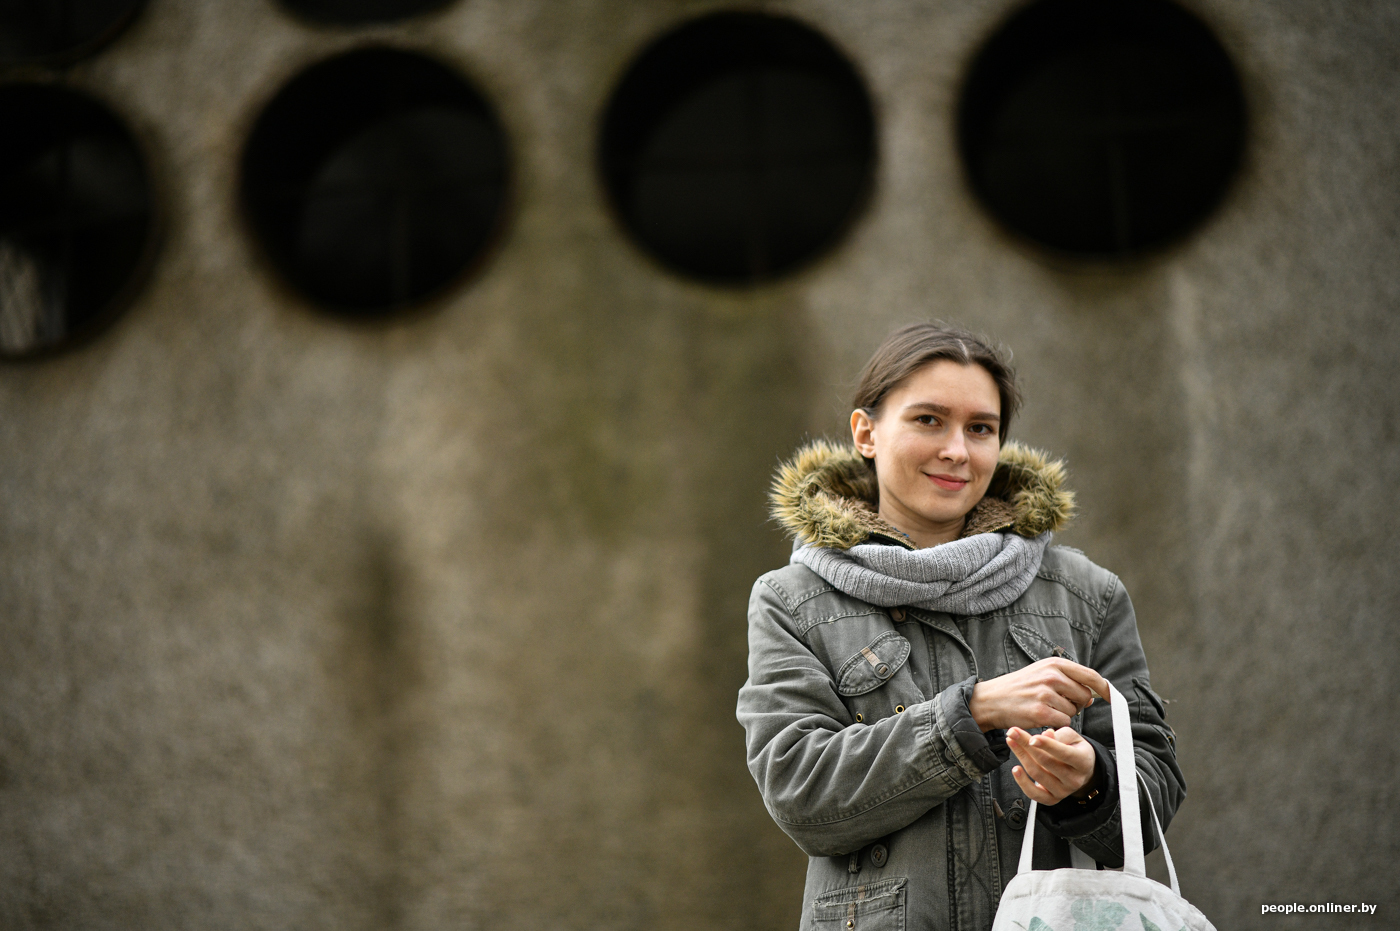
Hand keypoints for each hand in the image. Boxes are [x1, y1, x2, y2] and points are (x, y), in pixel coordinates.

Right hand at [968, 658, 1109, 730]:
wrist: (991, 699)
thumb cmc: (1019, 687)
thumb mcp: (1041, 673)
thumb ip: (1068, 680)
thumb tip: (1092, 695)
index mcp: (1054, 664)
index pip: (1090, 675)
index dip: (1104, 688)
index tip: (1112, 697)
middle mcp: (1052, 676)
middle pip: (1084, 696)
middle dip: (1076, 703)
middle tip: (1057, 703)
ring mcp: (1046, 694)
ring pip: (1073, 711)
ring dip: (1063, 714)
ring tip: (1043, 707)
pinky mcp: (1040, 712)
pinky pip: (1063, 722)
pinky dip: (1055, 724)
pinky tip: (1040, 717)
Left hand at [1007, 726, 1098, 804]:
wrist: (1082, 771)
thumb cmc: (1075, 750)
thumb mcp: (1074, 737)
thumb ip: (1060, 735)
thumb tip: (1045, 736)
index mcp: (1083, 762)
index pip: (1064, 753)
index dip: (1047, 745)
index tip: (1032, 738)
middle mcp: (1075, 780)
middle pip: (1046, 762)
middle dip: (1026, 745)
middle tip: (1012, 732)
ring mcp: (1063, 792)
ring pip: (1037, 774)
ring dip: (1021, 756)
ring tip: (1011, 741)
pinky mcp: (1052, 799)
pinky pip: (1034, 794)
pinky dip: (1022, 782)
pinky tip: (1015, 769)